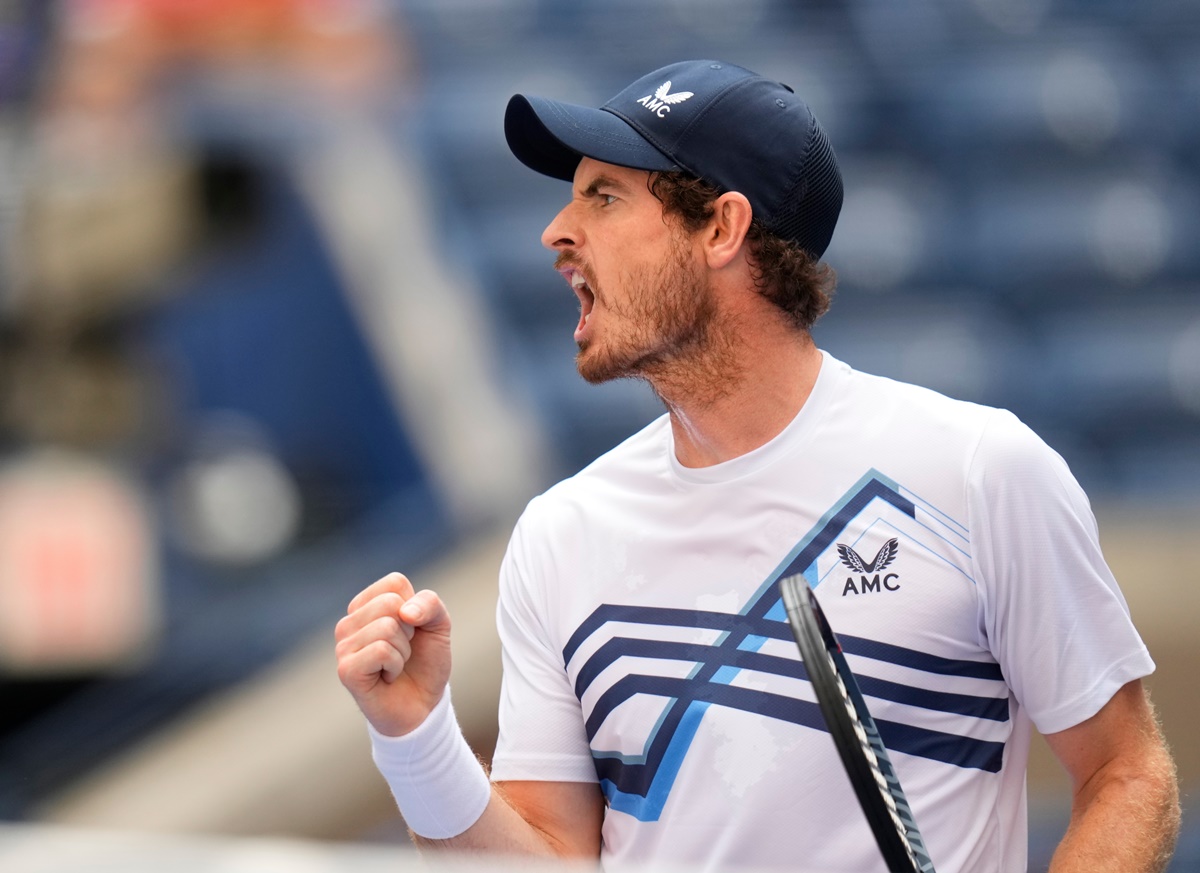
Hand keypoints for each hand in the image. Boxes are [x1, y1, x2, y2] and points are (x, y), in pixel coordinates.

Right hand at [334, 572, 452, 735]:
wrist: (423, 705)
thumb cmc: (425, 663)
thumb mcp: (438, 625)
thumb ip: (430, 604)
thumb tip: (405, 611)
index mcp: (366, 606)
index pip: (394, 583)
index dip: (416, 608)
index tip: (412, 630)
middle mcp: (348, 623)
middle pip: (390, 603)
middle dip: (410, 630)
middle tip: (403, 651)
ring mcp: (343, 646)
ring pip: (387, 626)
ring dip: (403, 651)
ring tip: (395, 666)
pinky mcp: (346, 670)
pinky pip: (381, 650)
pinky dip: (396, 665)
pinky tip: (387, 677)